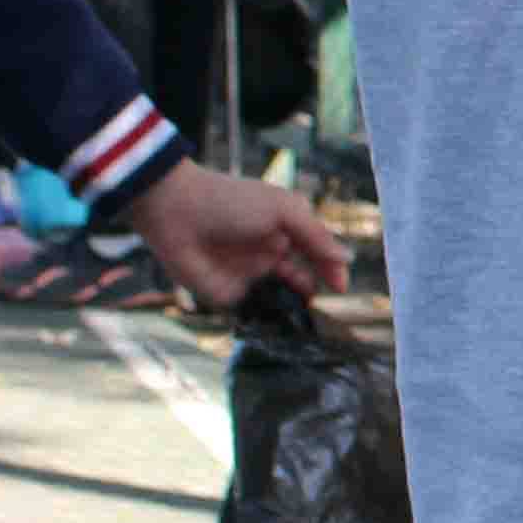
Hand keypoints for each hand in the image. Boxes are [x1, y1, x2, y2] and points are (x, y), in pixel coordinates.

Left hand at [120, 159, 349, 305]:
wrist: (177, 213)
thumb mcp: (283, 209)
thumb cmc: (232, 202)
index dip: (332, 268)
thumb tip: (345, 259)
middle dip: (315, 290)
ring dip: (294, 307)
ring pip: (281, 298)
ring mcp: (250, 276)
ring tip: (303, 311)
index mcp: (284, 230)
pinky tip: (278, 320)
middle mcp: (269, 254)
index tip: (341, 286)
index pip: (316, 253)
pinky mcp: (230, 295)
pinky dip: (268, 317)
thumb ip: (315, 236)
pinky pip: (255, 311)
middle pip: (303, 279)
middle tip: (322, 301)